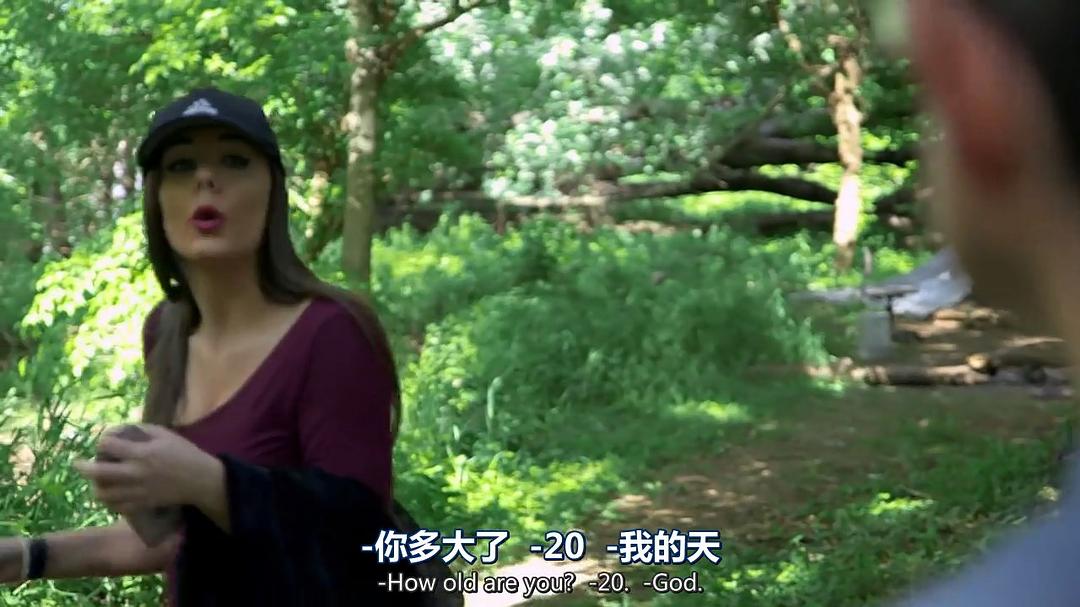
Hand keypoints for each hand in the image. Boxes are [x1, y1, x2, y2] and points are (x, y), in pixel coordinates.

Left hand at [73, 424, 222, 514]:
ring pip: (104, 494)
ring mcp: (137, 491)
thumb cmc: (184, 453)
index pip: (109, 446)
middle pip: (98, 473)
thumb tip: (121, 430)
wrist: (199, 480)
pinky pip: (117, 507)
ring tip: (95, 481)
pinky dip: (109, 501)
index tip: (103, 441)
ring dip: (95, 487)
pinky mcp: (142, 504)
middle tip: (77, 464)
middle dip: (83, 467)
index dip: (102, 441)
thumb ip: (142, 430)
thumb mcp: (165, 435)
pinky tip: (109, 495)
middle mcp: (135, 473)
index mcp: (141, 453)